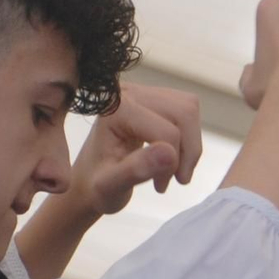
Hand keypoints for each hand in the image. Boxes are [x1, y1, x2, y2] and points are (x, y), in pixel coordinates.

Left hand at [70, 84, 203, 215]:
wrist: (88, 180)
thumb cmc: (95, 186)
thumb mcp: (110, 188)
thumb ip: (136, 170)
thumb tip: (170, 154)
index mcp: (115, 110)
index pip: (167, 131)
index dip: (171, 164)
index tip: (159, 186)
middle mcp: (128, 93)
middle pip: (184, 112)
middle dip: (187, 151)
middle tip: (175, 179)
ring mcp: (142, 91)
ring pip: (189, 109)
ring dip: (190, 145)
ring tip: (173, 169)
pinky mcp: (153, 97)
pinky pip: (186, 111)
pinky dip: (188, 138)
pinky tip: (171, 156)